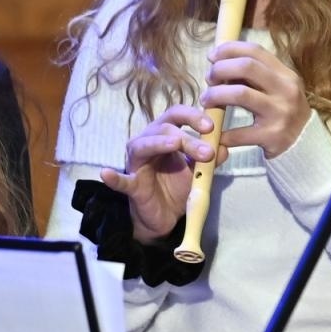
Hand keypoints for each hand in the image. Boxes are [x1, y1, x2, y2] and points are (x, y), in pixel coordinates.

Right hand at [100, 104, 220, 241]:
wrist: (165, 216)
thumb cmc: (177, 186)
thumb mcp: (198, 171)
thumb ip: (211, 158)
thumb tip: (224, 146)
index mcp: (165, 135)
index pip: (176, 115)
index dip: (192, 116)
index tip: (211, 125)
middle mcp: (148, 143)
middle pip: (163, 128)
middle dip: (187, 137)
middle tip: (206, 151)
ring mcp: (137, 163)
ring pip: (144, 145)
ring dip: (161, 144)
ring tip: (175, 143)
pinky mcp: (131, 185)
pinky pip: (121, 180)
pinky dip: (114, 178)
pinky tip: (106, 173)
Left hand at [201, 41, 310, 157]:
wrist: (304, 143)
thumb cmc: (281, 110)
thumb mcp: (276, 87)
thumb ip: (254, 75)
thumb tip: (219, 61)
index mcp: (285, 75)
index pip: (255, 51)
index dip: (229, 50)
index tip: (212, 57)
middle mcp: (286, 90)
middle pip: (246, 67)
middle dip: (220, 69)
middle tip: (209, 79)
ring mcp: (280, 113)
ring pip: (240, 94)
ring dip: (216, 95)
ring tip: (206, 101)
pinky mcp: (272, 136)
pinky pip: (239, 133)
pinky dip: (222, 133)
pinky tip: (215, 133)